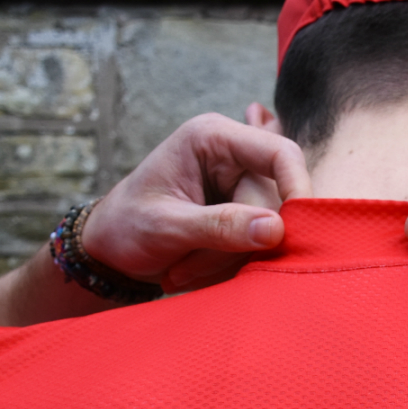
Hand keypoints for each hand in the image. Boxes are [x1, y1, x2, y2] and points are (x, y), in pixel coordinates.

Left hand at [82, 112, 310, 291]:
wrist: (109, 249)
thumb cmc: (126, 226)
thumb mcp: (166, 226)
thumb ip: (220, 226)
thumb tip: (277, 230)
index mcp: (212, 138)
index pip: (279, 153)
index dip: (297, 188)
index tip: (294, 230)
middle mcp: (233, 157)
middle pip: (272, 204)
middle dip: (235, 245)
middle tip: (187, 270)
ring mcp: (240, 187)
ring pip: (268, 232)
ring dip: (229, 261)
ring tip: (182, 270)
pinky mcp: (244, 215)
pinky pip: (258, 245)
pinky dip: (230, 265)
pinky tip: (193, 269)